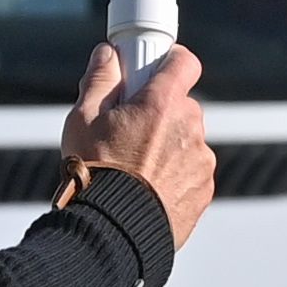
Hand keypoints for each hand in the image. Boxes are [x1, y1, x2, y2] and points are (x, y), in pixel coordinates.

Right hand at [58, 42, 215, 251]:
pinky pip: (192, 170)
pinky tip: (146, 188)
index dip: (168, 62)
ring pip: (188, 139)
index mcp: (162, 105)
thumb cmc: (94, 175)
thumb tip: (108, 55)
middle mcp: (190, 128)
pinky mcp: (204, 190)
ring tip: (134, 168)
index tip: (152, 69)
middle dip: (159, 111)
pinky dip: (175, 174)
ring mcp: (201, 161)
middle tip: (129, 128)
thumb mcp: (82, 119)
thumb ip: (99, 80)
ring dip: (168, 145)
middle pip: (182, 104)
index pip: (183, 63)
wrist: (112, 232)